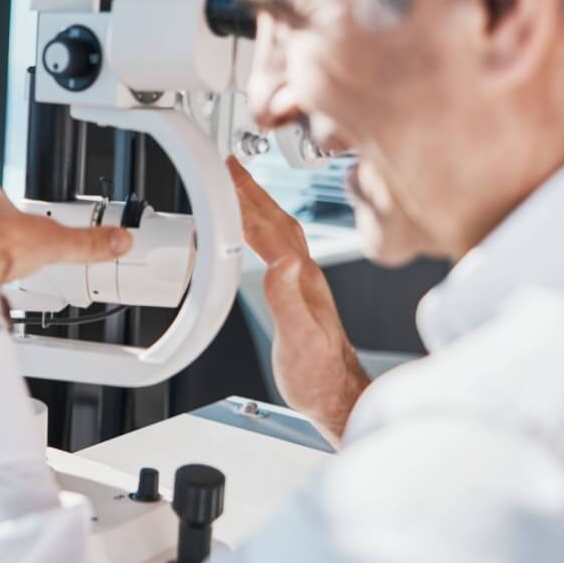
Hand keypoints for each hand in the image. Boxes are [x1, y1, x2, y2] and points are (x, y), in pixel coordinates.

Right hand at [227, 157, 367, 445]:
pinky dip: (266, 230)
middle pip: (276, 221)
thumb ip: (288, 301)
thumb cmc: (320, 376)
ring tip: (242, 187)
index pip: (266, 230)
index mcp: (301, 280)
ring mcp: (306, 282)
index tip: (224, 175)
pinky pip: (281, 248)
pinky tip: (260, 234)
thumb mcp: (299, 340)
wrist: (339, 397)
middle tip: (230, 166)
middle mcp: (306, 275)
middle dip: (251, 190)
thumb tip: (283, 262)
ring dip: (260, 204)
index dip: (243, 201)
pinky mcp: (302, 294)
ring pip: (281, 231)